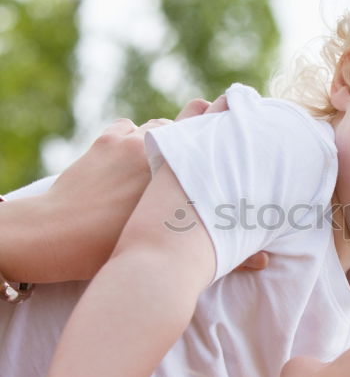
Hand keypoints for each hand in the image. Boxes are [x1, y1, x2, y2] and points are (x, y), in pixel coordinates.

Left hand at [1, 95, 267, 281]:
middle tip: (213, 128)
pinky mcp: (106, 141)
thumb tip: (266, 259)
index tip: (241, 117)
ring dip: (167, 137)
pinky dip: (133, 139)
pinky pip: (128, 129)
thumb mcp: (182, 255)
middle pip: (193, 119)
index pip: (217, 129)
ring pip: (160, 126)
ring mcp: (133, 140)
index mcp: (186, 170)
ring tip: (169, 155)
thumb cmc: (124, 254)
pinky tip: (131, 157)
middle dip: (202, 124)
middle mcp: (164, 146)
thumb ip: (229, 253)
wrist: (55, 235)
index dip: (230, 120)